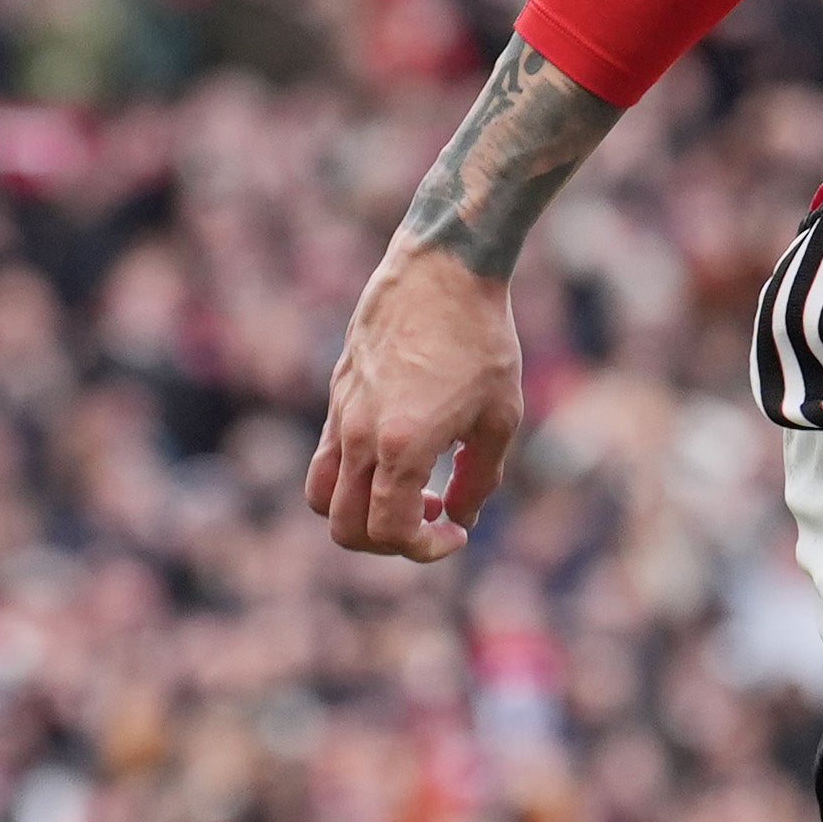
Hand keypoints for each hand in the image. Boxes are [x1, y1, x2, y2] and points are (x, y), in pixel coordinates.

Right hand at [304, 240, 524, 559]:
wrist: (443, 272)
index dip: (424, 549)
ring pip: (322, 497)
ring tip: (409, 491)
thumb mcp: (500, 417)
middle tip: (431, 516)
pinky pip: (327, 457)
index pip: (389, 532)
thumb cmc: (482, 342)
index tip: (456, 533)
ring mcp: (340, 414)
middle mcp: (359, 435)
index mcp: (401, 445)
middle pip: (345, 528)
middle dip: (388, 541)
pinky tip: (400, 453)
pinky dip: (353, 478)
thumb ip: (479, 480)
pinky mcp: (337, 395)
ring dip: (360, 513)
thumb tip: (458, 518)